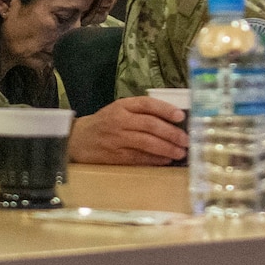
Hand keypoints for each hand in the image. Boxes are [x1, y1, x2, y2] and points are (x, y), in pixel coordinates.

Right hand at [68, 96, 188, 165]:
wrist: (78, 140)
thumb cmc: (105, 123)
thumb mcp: (119, 109)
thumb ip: (141, 112)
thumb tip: (173, 119)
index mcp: (122, 106)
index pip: (147, 104)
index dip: (165, 110)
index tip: (181, 116)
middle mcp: (120, 121)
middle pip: (150, 125)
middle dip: (171, 133)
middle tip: (186, 140)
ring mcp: (117, 139)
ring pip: (147, 143)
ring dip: (167, 148)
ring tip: (180, 152)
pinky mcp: (115, 156)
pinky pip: (139, 158)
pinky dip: (155, 160)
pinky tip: (166, 160)